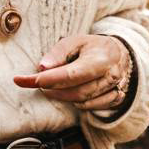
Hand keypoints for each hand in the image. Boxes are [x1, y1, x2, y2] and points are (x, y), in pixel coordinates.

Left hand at [13, 34, 130, 110]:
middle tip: (37, 82)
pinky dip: (76, 102)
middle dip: (53, 90)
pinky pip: (91, 107)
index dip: (50, 80)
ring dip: (62, 96)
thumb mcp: (74, 41)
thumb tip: (42, 68)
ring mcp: (116, 89)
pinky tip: (70, 91)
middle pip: (76, 92)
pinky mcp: (116, 99)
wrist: (119, 53)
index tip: (29, 80)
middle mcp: (112, 76)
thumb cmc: (92, 46)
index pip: (72, 74)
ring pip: (82, 102)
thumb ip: (58, 53)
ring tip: (53, 85)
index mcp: (102, 58)